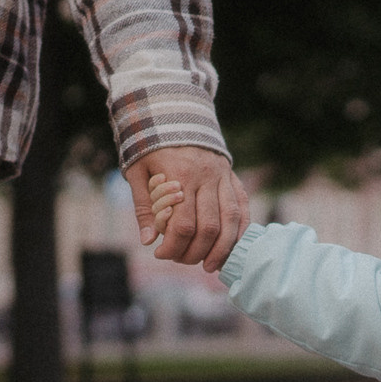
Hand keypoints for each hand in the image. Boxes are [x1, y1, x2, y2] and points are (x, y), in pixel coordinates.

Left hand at [123, 144, 248, 270]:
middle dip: (195, 251)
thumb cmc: (152, 146)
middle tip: (181, 259)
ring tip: (209, 266)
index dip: (173, 246)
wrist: (176, 115)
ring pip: (230, 221)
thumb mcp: (138, 172)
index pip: (182, 224)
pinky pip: (243, 209)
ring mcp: (223, 178)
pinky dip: (240, 232)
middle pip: (208, 227)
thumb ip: (144, 207)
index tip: (161, 253)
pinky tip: (230, 249)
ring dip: (221, 249)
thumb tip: (148, 240)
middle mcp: (206, 177)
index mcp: (179, 175)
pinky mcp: (233, 178)